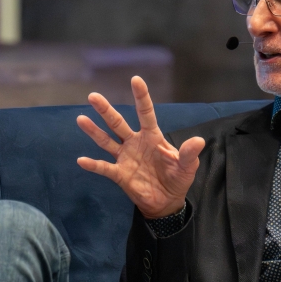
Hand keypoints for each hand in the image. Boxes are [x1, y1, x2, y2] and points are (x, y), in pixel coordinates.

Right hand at [76, 76, 205, 218]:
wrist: (166, 201)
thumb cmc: (177, 178)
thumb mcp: (187, 166)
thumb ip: (189, 153)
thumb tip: (199, 140)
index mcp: (152, 136)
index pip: (145, 113)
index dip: (141, 97)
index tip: (135, 80)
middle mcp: (135, 143)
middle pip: (118, 123)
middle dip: (106, 110)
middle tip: (93, 96)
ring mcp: (125, 157)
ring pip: (106, 141)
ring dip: (94, 131)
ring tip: (81, 119)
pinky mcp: (119, 174)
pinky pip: (104, 168)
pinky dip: (93, 165)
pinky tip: (82, 160)